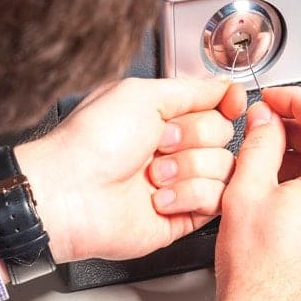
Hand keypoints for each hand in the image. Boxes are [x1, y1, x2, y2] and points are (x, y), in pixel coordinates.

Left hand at [15, 77, 246, 262]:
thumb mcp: (142, 95)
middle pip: (224, 136)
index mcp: (163, 117)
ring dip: (188, 169)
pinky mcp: (184, 216)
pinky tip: (160, 198)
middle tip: (159, 143)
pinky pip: (216, 201)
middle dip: (193, 137)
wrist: (70, 194)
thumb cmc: (92, 142)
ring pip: (224, 168)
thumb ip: (191, 89)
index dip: (227, 104)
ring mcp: (181, 183)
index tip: (230, 104)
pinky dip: (189, 196)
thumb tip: (224, 84)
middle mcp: (174, 149)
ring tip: (153, 175)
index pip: (217, 106)